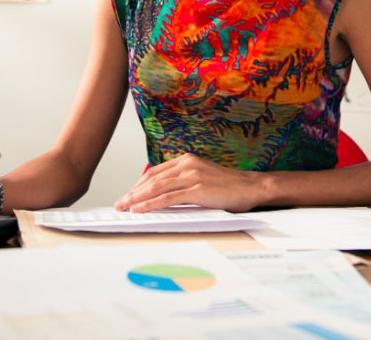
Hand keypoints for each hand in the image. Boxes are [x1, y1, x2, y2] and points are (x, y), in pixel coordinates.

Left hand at [116, 154, 264, 212]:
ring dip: (137, 198)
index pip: (155, 172)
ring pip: (157, 187)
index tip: (128, 195)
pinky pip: (168, 198)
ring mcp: (192, 176)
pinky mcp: (197, 190)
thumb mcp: (202, 178)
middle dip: (133, 192)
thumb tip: (163, 195)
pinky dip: (151, 204)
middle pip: (152, 179)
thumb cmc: (229, 187)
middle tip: (120, 203)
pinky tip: (140, 209)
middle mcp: (187, 165)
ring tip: (125, 207)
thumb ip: (184, 182)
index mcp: (187, 160)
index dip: (138, 185)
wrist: (251, 187)